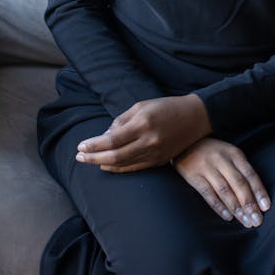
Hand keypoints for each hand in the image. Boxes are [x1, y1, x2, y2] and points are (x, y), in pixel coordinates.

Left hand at [76, 93, 210, 171]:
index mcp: (142, 124)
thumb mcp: (141, 106)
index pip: (112, 140)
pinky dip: (118, 169)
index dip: (94, 145)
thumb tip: (104, 136)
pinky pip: (134, 168)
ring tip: (88, 161)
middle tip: (78, 156)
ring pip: (123, 165)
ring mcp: (154, 154)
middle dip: (93, 158)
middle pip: (114, 156)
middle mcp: (148, 142)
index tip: (80, 146)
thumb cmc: (166, 107)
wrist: (195, 118)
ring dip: (102, 164)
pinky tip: (106, 166)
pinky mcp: (159, 162)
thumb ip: (121, 121)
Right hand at [172, 138, 271, 227]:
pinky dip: (219, 206)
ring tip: (245, 221)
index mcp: (234, 154)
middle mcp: (222, 160)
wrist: (185, 140)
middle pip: (239, 184)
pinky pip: (208, 193)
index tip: (266, 207)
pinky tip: (227, 216)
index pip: (250, 174)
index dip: (259, 191)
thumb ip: (240, 170)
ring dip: (236, 208)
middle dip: (249, 204)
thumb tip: (255, 195)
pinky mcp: (194, 176)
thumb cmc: (212, 151)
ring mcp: (207, 167)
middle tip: (257, 221)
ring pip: (225, 190)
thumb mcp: (229, 153)